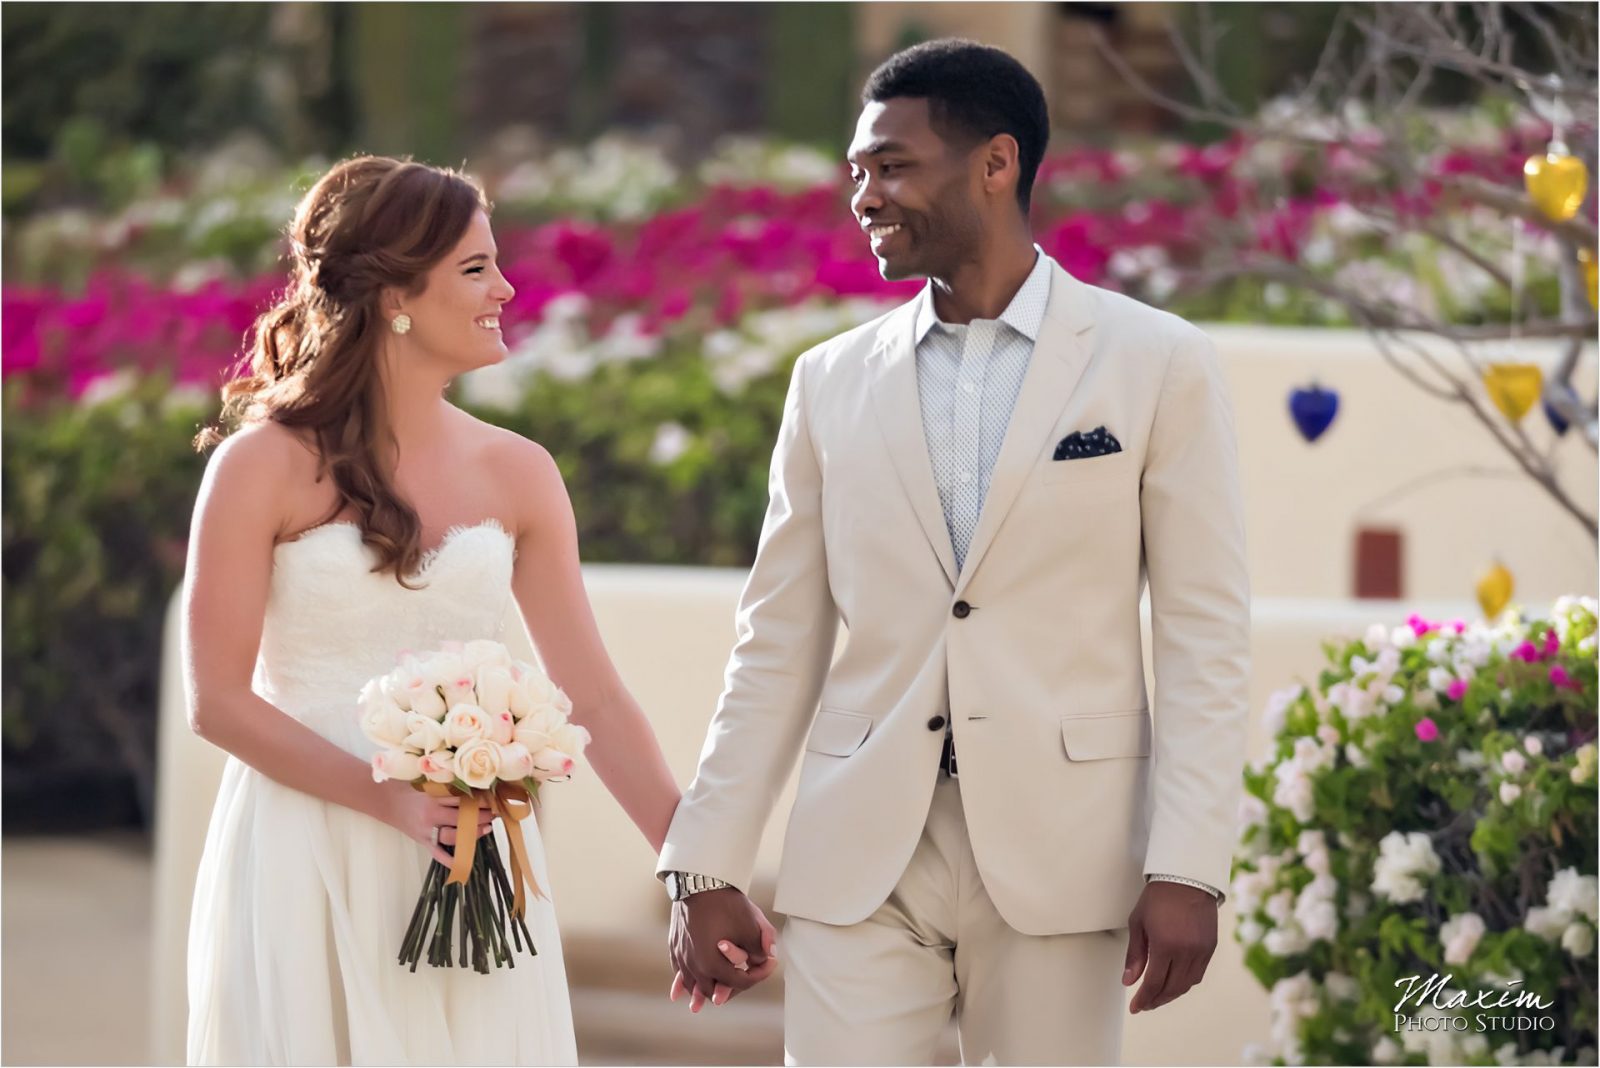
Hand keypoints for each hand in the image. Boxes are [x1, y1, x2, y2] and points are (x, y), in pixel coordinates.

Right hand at [377, 780, 494, 866]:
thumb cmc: (413, 791)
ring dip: (472, 834)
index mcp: (432, 799)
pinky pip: (439, 854)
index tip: (492, 799)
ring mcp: (427, 832)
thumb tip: (476, 789)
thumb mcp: (430, 786)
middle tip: (494, 814)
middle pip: (460, 819)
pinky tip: (466, 862)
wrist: (389, 803)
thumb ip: (449, 789)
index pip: (461, 800)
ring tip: (487, 828)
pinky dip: (452, 860)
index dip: (479, 801)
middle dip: (480, 817)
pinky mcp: (424, 843)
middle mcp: (430, 816)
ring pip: (453, 837)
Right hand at [667, 887, 778, 1011]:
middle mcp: (693, 966)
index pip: (739, 983)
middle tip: (742, 980)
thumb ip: (760, 948)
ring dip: (702, 990)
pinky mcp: (674, 946)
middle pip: (711, 991)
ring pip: (690, 985)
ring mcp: (681, 956)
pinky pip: (678, 971)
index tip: (768, 965)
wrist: (699, 882)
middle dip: (729, 989)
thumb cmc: (725, 904)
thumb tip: (764, 959)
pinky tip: (685, 986)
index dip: (758, 976)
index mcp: (713, 964)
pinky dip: (684, 980)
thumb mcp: (751, 926)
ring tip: (709, 996)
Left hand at [1123, 880, 1216, 1012]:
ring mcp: (1201, 951)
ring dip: (1171, 994)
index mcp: (1164, 945)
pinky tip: (1174, 982)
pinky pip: (1198, 974)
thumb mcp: (1138, 923)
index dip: (1143, 999)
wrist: (1188, 878)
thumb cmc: (1158, 897)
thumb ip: (1135, 955)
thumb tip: (1129, 981)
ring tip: (1157, 996)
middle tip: (1144, 1004)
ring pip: (1186, 984)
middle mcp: (1186, 952)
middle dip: (1156, 1000)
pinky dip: (1185, 983)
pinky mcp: (1210, 947)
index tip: (1134, 1007)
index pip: (1153, 983)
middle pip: (1171, 988)